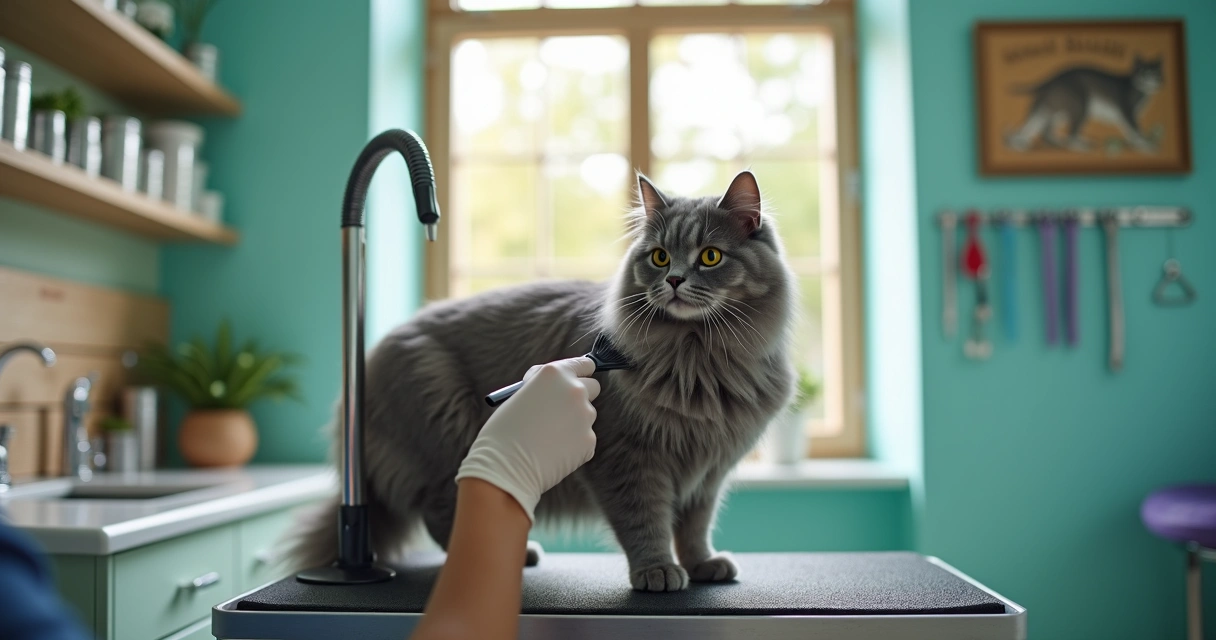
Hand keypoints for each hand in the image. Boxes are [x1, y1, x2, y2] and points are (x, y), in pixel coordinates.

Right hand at [455, 357, 599, 522]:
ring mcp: (585, 416)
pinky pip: (583, 439)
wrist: (506, 467)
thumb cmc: (503, 431)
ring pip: (585, 416)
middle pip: (593, 387)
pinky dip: (572, 444)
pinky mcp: (589, 441)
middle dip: (580, 395)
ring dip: (573, 422)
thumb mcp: (519, 395)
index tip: (575, 380)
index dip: (579, 372)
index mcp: (554, 374)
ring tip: (546, 437)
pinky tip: (551, 452)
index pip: (583, 364)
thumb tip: (554, 389)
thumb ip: (543, 387)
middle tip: (561, 409)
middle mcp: (575, 391)